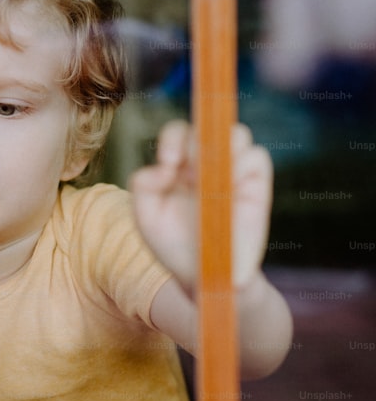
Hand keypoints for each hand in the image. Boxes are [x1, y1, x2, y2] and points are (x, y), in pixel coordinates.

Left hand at [129, 120, 273, 289]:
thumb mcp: (145, 217)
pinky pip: (257, 156)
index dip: (173, 138)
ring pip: (237, 134)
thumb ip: (142, 186)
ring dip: (222, 146)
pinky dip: (243, 162)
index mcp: (178, 166)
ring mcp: (233, 171)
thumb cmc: (172, 244)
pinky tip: (229, 185)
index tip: (167, 162)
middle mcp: (206, 163)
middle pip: (208, 126)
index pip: (178, 133)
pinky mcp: (256, 184)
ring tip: (209, 177)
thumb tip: (163, 167)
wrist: (205, 273)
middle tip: (188, 170)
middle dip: (196, 141)